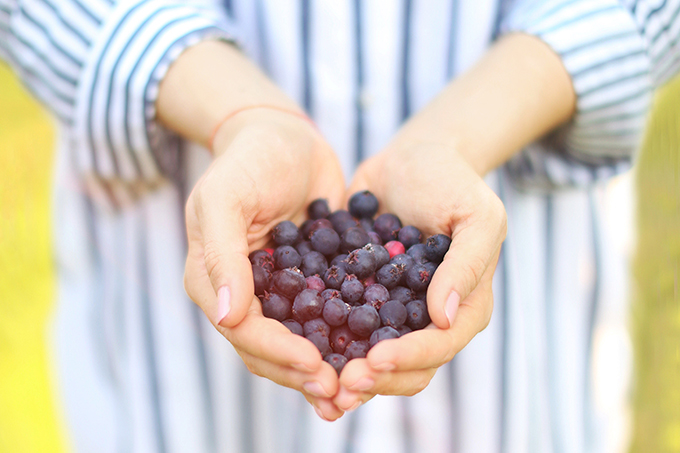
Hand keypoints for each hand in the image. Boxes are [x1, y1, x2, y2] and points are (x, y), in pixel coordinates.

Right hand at [183, 108, 345, 419]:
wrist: (284, 134)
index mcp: (214, 279)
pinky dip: (342, 338)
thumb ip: (222, 254)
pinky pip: (324, 316)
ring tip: (354, 390)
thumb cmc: (250, 158)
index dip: (277, 353)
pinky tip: (369, 353)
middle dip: (302, 373)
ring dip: (322, 368)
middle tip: (340, 392)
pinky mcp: (308, 280)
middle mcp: (243, 293)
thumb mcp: (225, 196)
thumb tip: (228, 317)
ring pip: (296, 341)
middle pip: (268, 348)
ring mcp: (276, 290)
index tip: (315, 365)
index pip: (243, 330)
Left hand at [334, 140, 505, 410]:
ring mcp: (392, 311)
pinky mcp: (360, 295)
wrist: (413, 157)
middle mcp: (427, 319)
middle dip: (374, 379)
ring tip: (314, 377)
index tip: (374, 360)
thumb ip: (467, 264)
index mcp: (463, 307)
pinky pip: (341, 325)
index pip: (439, 347)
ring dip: (344, 372)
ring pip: (370, 356)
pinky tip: (293, 343)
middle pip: (405, 368)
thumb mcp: (477, 216)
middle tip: (339, 384)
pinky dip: (322, 339)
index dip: (408, 359)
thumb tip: (444, 317)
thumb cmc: (453, 183)